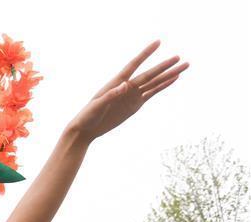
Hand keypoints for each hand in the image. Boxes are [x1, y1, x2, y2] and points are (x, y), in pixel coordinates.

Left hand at [68, 40, 187, 142]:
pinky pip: (152, 93)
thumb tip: (126, 85)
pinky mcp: (135, 105)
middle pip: (150, 74)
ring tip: (183, 67)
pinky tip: (173, 79)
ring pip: (154, 83)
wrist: (86, 129)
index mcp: (116, 82)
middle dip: (164, 66)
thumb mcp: (97, 106)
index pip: (134, 64)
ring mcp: (132, 95)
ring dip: (168, 75)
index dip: (146, 54)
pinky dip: (162, 86)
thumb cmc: (88, 115)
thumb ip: (111, 95)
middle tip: (179, 57)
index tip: (158, 42)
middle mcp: (127, 86)